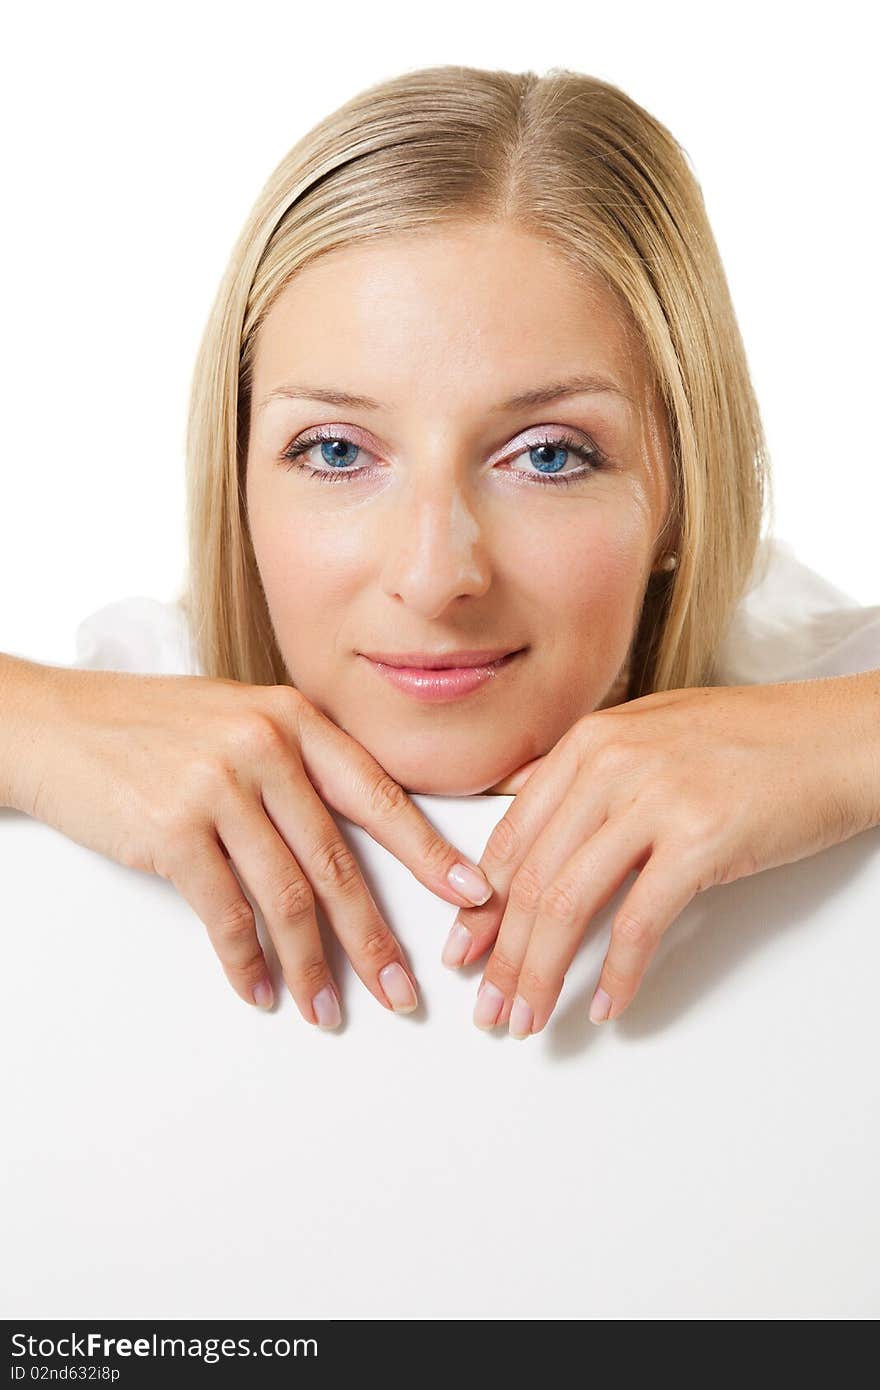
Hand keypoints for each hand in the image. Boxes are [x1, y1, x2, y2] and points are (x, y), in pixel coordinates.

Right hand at [17, 664, 493, 1023]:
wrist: (56, 723)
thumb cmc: (150, 727)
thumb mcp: (239, 718)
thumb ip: (298, 762)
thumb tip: (354, 834)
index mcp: (295, 719)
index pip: (379, 795)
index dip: (428, 852)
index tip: (472, 895)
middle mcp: (266, 746)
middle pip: (339, 861)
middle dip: (375, 937)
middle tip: (402, 989)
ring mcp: (218, 785)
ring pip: (287, 896)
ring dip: (310, 965)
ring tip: (328, 1009)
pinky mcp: (171, 828)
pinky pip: (226, 913)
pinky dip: (245, 961)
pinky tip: (259, 989)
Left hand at [444, 678, 876, 1035]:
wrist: (840, 738)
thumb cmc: (755, 742)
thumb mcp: (652, 733)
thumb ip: (586, 770)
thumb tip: (521, 809)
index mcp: (591, 741)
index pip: (512, 836)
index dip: (483, 905)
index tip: (467, 948)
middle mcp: (611, 764)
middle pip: (532, 877)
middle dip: (502, 954)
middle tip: (490, 1004)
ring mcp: (655, 799)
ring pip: (569, 903)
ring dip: (542, 972)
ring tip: (530, 1016)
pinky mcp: (702, 839)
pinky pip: (640, 922)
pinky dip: (619, 973)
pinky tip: (606, 1005)